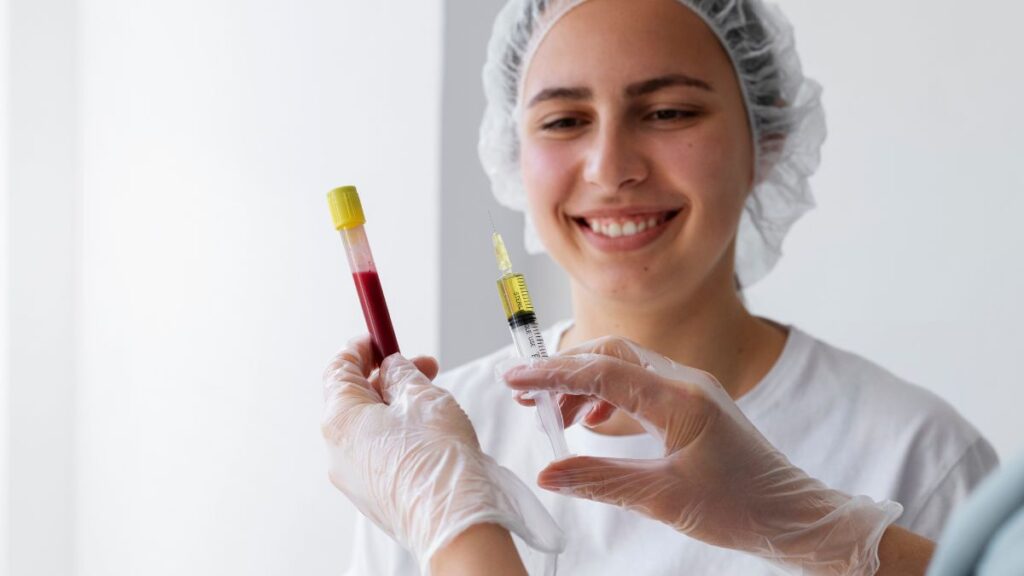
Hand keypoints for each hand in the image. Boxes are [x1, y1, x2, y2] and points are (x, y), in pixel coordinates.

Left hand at [322, 335, 563, 572]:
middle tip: (424, 368)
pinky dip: (397, 434)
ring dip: (396, 406)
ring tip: (433, 402)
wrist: (454, 521)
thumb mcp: (423, 396)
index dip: (362, 348)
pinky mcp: (372, 495)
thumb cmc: (438, 460)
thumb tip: (392, 368)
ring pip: (368, 427)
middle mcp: (337, 449)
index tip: (383, 338)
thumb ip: (402, 373)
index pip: (339, 368)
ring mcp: (352, 476)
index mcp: (340, 419)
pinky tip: (428, 434)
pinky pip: (377, 452)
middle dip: (388, 377)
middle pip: (354, 397)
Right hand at [505, 336, 901, 575]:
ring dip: (583, 381)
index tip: (514, 380)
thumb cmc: (739, 507)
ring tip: (550, 413)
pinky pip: (639, 383)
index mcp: (680, 399)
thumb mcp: (663, 499)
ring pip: (624, 366)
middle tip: (524, 392)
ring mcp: (691, 390)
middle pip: (611, 354)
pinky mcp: (692, 404)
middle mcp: (685, 382)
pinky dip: (606, 394)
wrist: (792, 515)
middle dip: (563, 369)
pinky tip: (590, 420)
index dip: (552, 374)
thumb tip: (547, 472)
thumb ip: (601, 480)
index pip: (602, 372)